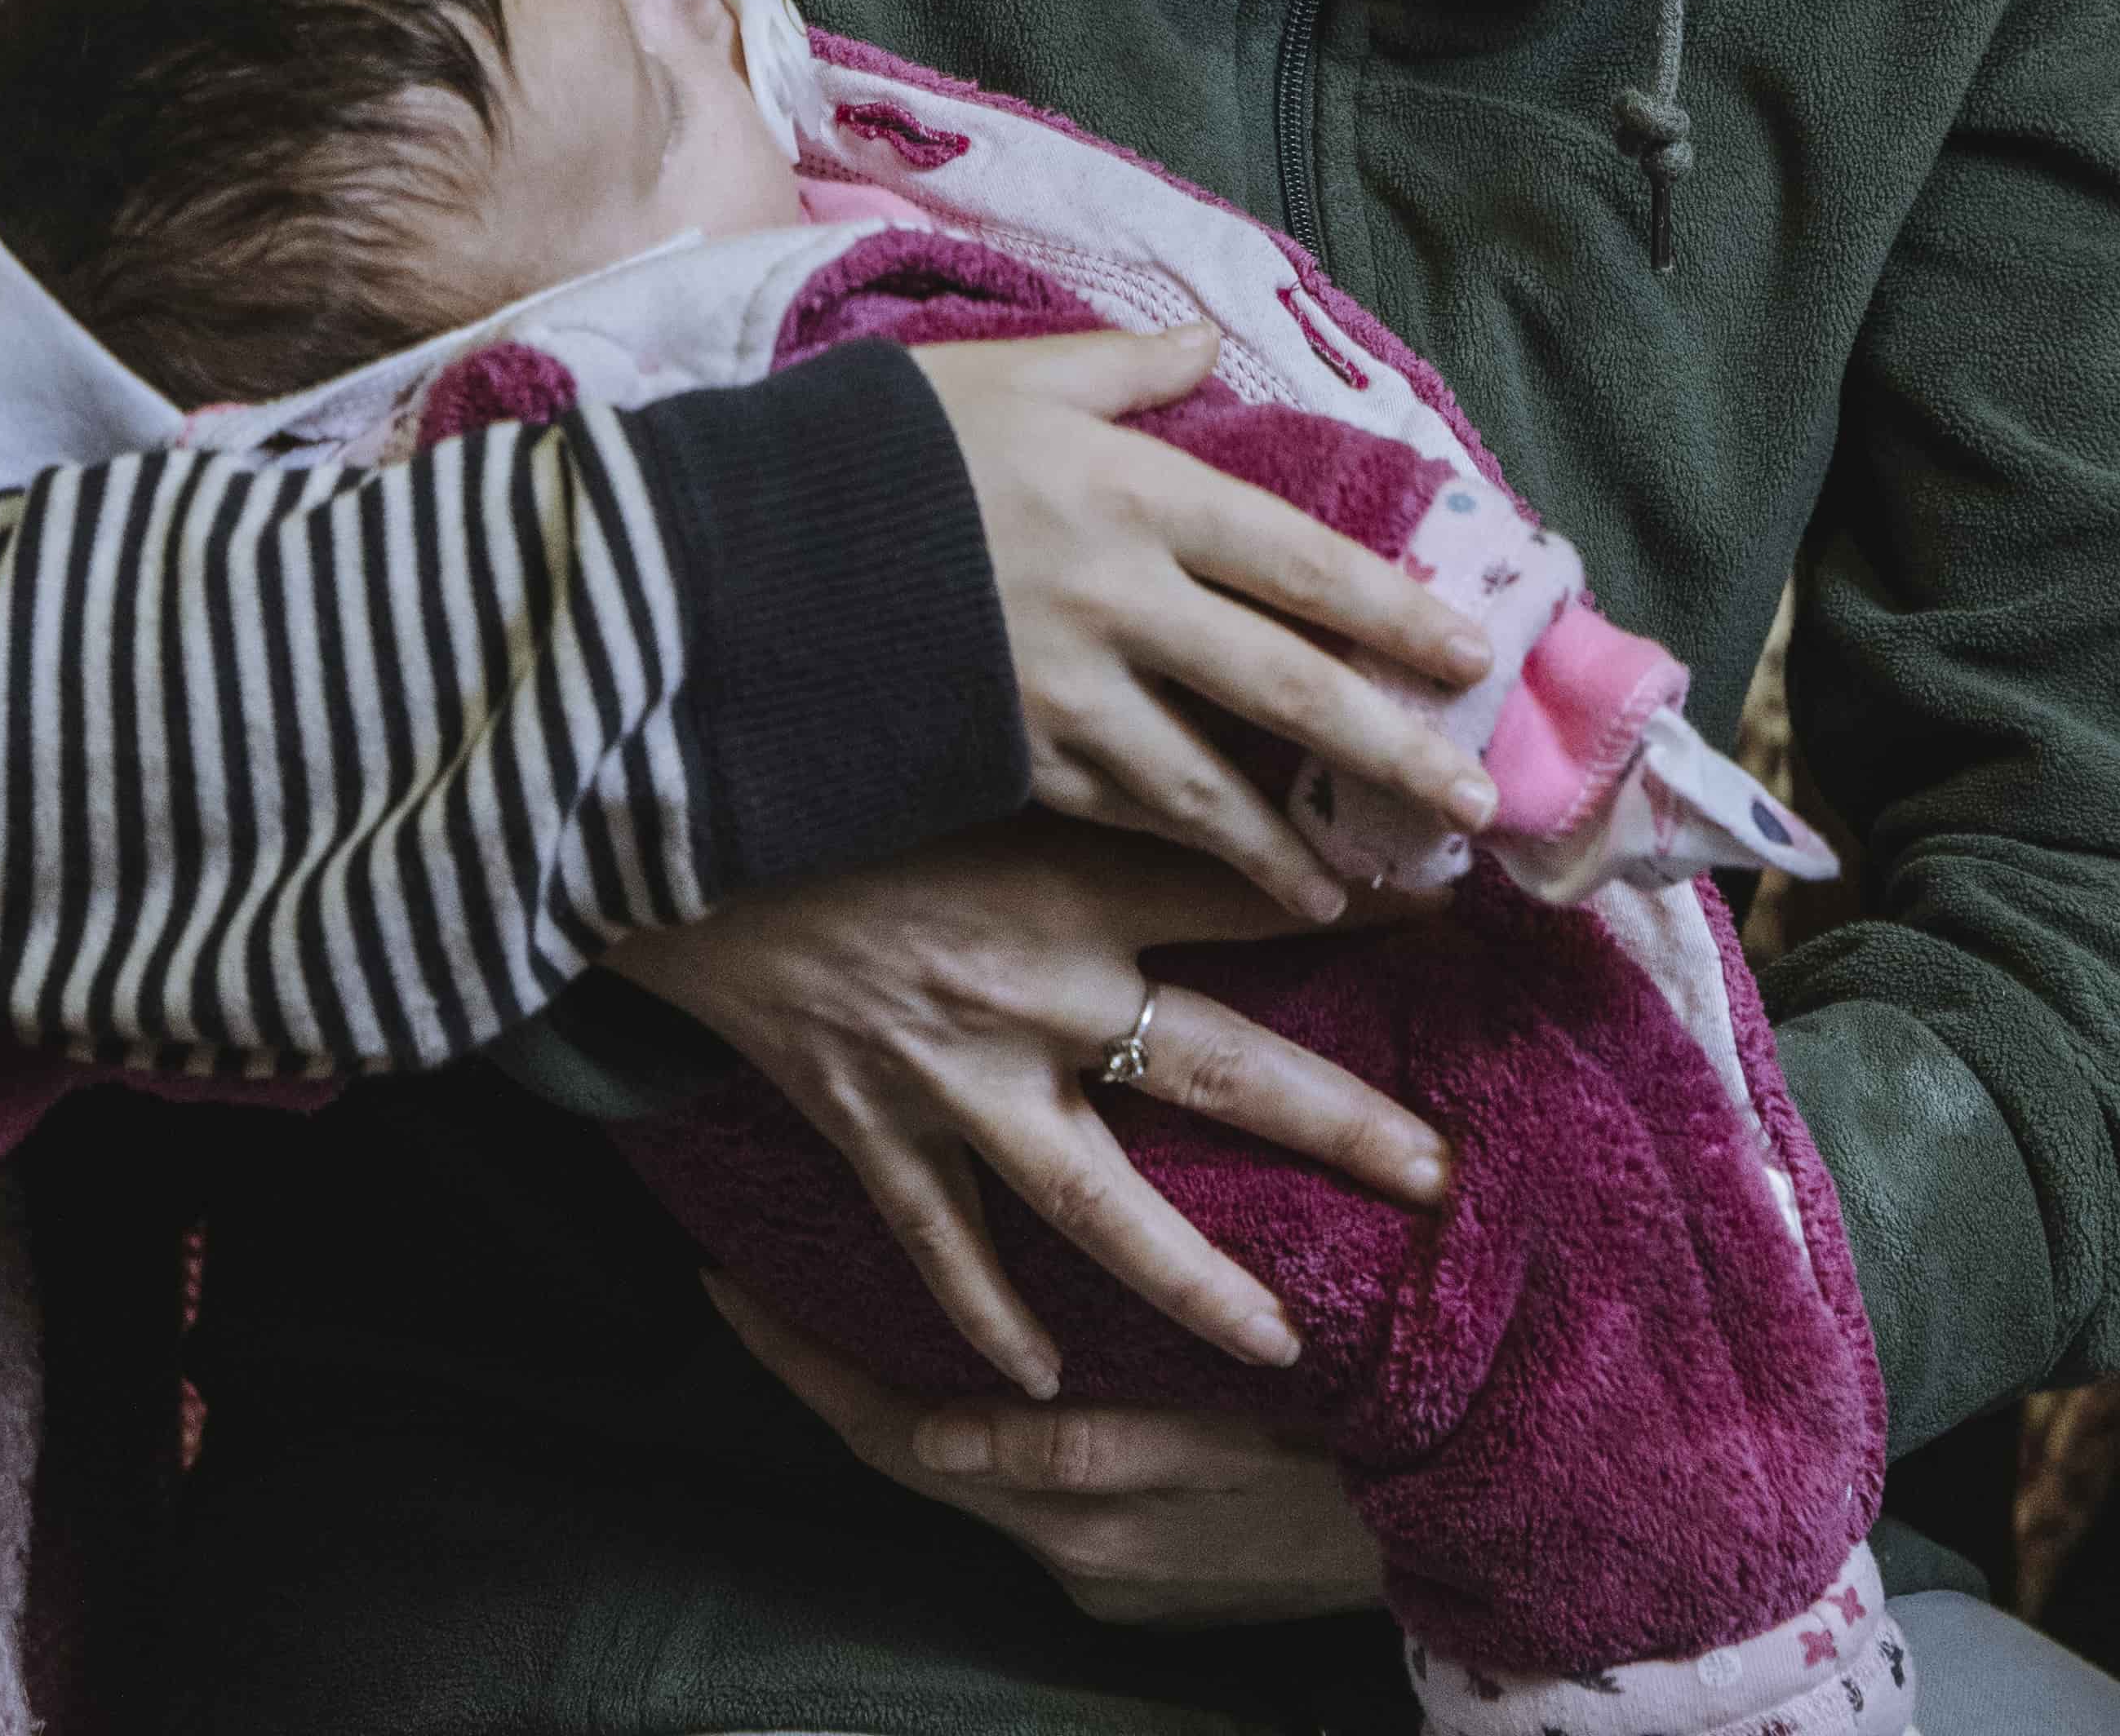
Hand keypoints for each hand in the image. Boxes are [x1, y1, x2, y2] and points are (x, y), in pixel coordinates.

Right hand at [614, 814, 1447, 1396]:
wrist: (664, 821)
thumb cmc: (832, 769)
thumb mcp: (978, 743)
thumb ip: (1091, 759)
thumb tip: (1196, 739)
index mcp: (1067, 875)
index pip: (1246, 888)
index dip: (1355, 903)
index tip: (1455, 915)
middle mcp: (1034, 985)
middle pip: (1220, 1067)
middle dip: (1337, 1122)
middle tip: (1438, 1173)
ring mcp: (953, 1072)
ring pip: (1097, 1202)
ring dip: (1192, 1278)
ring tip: (1279, 1344)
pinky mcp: (868, 1123)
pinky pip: (939, 1243)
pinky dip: (983, 1315)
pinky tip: (1033, 1379)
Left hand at [709, 1275, 1382, 1628]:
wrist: (1462, 1527)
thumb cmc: (1362, 1429)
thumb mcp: (1240, 1422)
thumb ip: (1095, 1442)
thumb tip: (942, 1439)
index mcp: (1083, 1511)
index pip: (895, 1433)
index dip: (802, 1365)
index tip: (724, 1287)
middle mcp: (1073, 1555)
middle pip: (907, 1450)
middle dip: (821, 1370)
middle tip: (744, 1282)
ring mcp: (1103, 1572)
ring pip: (966, 1467)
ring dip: (901, 1392)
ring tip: (841, 1299)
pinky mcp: (1135, 1580)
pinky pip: (1026, 1490)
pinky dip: (979, 1423)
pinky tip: (973, 1363)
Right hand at [919, 326, 1496, 918]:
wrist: (735, 553)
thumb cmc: (875, 448)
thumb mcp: (1003, 374)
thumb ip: (1119, 367)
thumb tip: (1207, 343)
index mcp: (1130, 490)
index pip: (1296, 557)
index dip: (1392, 608)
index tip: (1470, 656)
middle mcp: (1119, 596)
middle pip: (1285, 683)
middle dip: (1390, 747)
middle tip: (1476, 802)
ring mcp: (1064, 691)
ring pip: (1212, 781)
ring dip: (1297, 838)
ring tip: (1362, 882)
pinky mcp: (1008, 760)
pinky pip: (1126, 819)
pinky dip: (1198, 856)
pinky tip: (1248, 887)